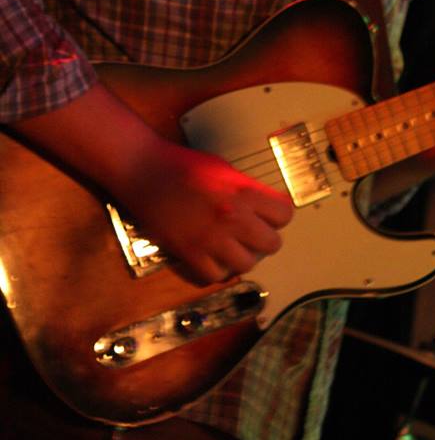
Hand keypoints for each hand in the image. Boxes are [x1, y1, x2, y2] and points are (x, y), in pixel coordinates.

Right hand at [114, 138, 293, 284]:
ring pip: (247, 264)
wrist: (145, 170)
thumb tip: (262, 205)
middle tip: (253, 233)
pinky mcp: (190, 252)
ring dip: (243, 256)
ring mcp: (212, 238)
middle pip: (272, 244)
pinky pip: (215, 275)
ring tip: (234, 246)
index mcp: (244, 191)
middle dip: (265, 238)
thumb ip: (246, 189)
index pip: (285, 214)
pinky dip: (216, 269)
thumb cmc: (183, 164)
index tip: (269, 215)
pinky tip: (212, 256)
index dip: (278, 215)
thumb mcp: (224, 168)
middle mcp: (233, 216)